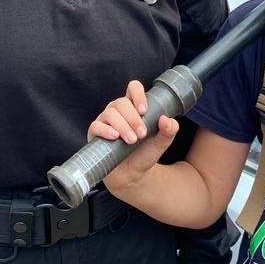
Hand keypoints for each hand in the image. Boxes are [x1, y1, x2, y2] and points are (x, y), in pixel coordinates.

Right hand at [87, 80, 178, 194]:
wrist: (133, 175)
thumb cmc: (145, 153)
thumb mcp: (162, 142)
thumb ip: (169, 130)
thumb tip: (166, 119)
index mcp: (133, 106)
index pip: (133, 88)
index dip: (138, 94)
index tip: (145, 110)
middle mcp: (118, 110)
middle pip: (121, 102)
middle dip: (133, 118)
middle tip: (142, 134)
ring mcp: (105, 121)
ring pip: (110, 113)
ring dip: (123, 126)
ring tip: (132, 140)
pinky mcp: (95, 134)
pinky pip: (96, 126)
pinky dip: (106, 130)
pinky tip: (115, 137)